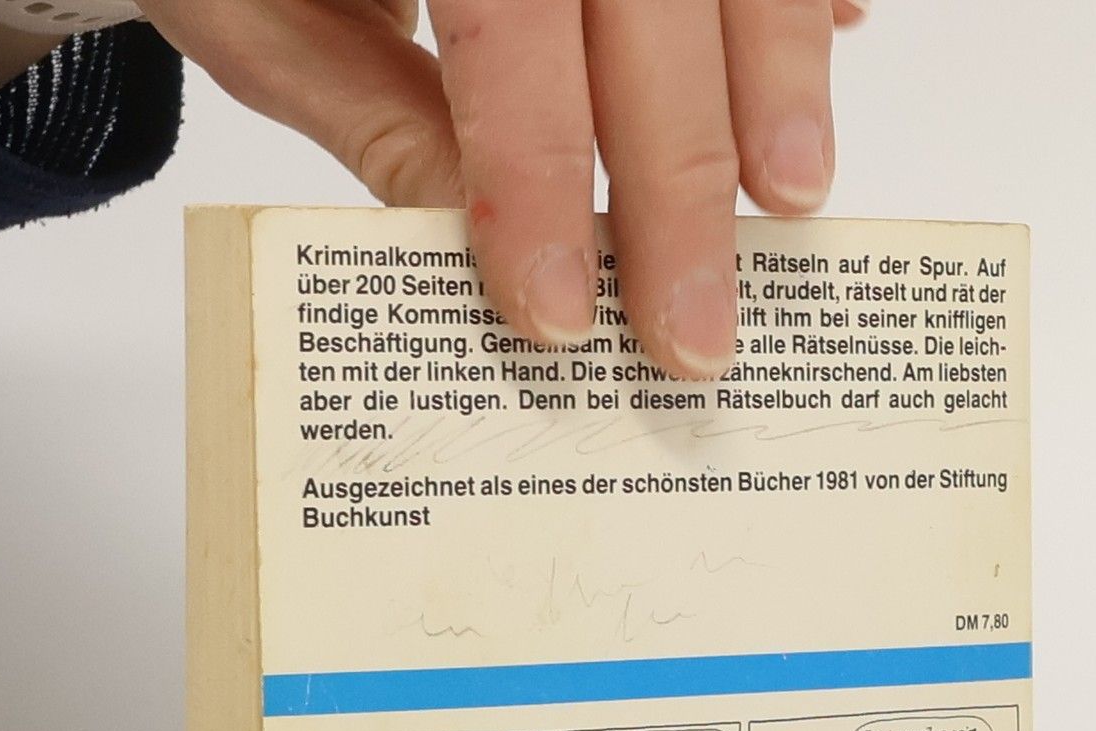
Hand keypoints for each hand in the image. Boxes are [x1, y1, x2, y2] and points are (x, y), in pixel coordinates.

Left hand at [137, 0, 867, 378]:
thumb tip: (468, 240)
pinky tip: (835, 35)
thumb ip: (370, 109)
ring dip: (776, 73)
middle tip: (691, 333)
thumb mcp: (260, 8)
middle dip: (677, 176)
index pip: (508, 15)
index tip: (557, 309)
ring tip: (790, 198)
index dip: (538, 167)